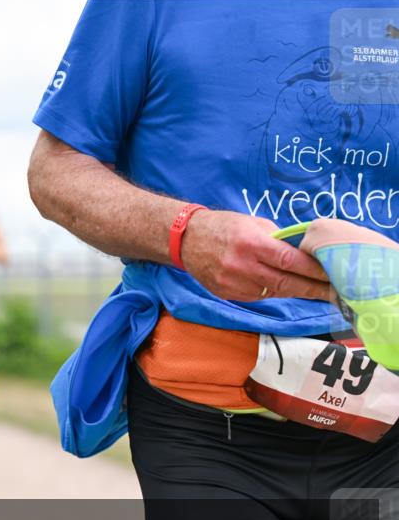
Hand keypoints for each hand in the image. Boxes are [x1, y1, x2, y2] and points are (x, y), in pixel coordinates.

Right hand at [181, 210, 331, 301]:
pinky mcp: (226, 293)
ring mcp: (232, 283)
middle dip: (311, 288)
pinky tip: (279, 285)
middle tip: (333, 291)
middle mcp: (241, 266)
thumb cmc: (223, 226)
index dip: (313, 269)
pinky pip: (257, 296)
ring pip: (272, 292)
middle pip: (285, 283)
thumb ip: (278, 239)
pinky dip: (271, 291)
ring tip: (311, 289)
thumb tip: (304, 251)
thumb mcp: (253, 223)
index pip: (289, 260)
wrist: (186, 239)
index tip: (332, 273)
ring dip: (293, 290)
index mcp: (250, 243)